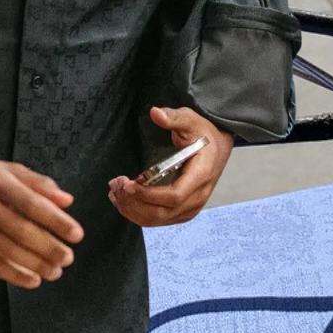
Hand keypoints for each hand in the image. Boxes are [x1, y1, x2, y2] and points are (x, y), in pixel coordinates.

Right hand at [0, 153, 81, 289]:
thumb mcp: (7, 169)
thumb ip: (38, 183)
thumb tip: (68, 201)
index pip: (31, 203)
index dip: (56, 221)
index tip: (77, 235)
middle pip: (19, 230)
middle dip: (47, 247)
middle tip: (68, 259)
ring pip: (5, 249)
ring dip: (33, 264)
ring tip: (55, 272)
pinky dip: (11, 273)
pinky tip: (32, 281)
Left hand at [107, 106, 232, 226]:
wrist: (217, 149)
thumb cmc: (203, 134)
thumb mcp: (191, 120)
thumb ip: (173, 117)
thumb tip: (155, 112)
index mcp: (201, 175)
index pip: (174, 195)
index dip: (148, 194)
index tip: (128, 183)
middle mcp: (198, 196)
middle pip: (162, 212)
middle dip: (134, 202)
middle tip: (115, 186)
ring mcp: (191, 207)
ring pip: (158, 219)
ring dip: (132, 210)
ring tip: (115, 192)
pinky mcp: (183, 212)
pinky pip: (159, 220)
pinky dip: (138, 214)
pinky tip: (125, 200)